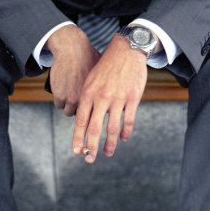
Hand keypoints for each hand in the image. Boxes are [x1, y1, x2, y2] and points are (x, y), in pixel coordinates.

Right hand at [46, 25, 99, 116]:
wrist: (72, 48)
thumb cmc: (89, 56)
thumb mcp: (102, 71)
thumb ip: (105, 84)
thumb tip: (109, 92)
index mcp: (98, 96)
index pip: (95, 112)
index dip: (92, 110)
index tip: (89, 108)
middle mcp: (86, 99)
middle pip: (82, 115)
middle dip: (80, 110)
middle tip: (78, 102)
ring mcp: (71, 98)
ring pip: (68, 111)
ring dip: (68, 106)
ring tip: (69, 98)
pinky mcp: (60, 95)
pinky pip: (59, 105)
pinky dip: (59, 100)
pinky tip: (61, 94)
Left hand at [72, 35, 147, 162]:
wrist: (126, 51)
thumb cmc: (106, 66)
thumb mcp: (91, 80)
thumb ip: (87, 100)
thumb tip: (83, 120)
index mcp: (89, 94)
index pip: (81, 121)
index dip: (78, 138)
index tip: (76, 151)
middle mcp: (102, 98)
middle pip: (94, 128)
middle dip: (91, 147)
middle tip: (89, 159)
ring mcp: (118, 99)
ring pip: (112, 128)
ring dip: (109, 144)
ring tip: (107, 153)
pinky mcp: (132, 98)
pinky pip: (129, 120)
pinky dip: (126, 132)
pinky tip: (123, 139)